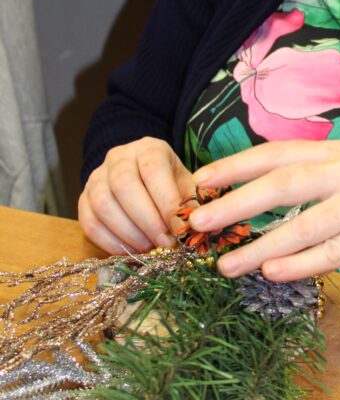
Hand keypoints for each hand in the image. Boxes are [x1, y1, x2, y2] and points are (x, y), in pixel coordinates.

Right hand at [78, 137, 194, 253]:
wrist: (143, 179)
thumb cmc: (170, 184)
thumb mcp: (186, 185)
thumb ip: (192, 202)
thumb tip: (196, 224)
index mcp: (149, 148)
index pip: (153, 168)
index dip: (166, 200)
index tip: (181, 229)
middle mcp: (118, 157)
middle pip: (124, 185)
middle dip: (148, 221)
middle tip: (165, 243)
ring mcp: (96, 177)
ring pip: (103, 205)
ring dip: (129, 233)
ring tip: (150, 248)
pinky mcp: (83, 200)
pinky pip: (90, 223)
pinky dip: (111, 243)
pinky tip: (132, 251)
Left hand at [188, 140, 339, 280]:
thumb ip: (323, 170)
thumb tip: (273, 186)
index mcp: (338, 151)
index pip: (277, 153)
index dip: (236, 166)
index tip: (200, 182)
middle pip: (283, 182)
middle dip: (236, 202)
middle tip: (197, 223)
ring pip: (305, 222)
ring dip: (261, 244)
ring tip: (225, 264)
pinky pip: (336, 251)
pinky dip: (303, 262)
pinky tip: (275, 272)